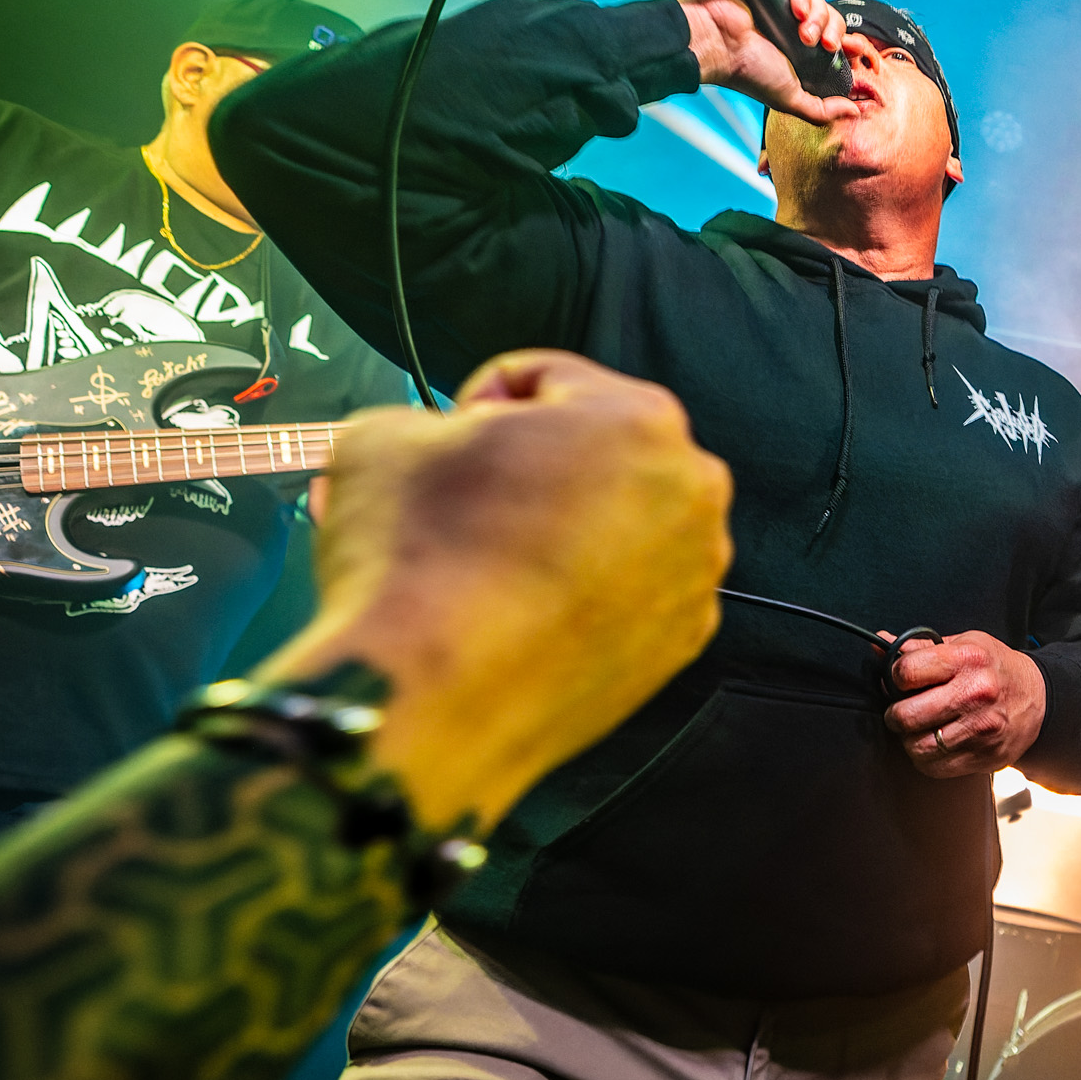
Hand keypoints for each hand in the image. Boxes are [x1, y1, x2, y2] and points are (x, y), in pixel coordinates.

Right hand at [266, 350, 732, 830]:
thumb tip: (433, 446)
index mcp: (639, 419)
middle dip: (529, 465)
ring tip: (483, 560)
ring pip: (615, 524)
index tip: (449, 438)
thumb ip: (431, 420)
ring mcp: (693, 576)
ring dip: (557, 528)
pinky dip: (581, 592)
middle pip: (596, 452)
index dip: (481, 400)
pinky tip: (520, 611)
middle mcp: (691, 494)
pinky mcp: (676, 645)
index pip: (549, 380)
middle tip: (461, 499)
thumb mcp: (386, 434)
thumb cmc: (415, 555)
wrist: (429, 700)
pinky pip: (625, 592)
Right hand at [677, 0, 854, 126]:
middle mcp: (787, 19)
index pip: (832, 33)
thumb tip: (853, 110)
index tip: (854, 48)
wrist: (714, 47)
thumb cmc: (743, 71)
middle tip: (821, 45)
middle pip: (828, 13)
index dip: (846, 38)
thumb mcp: (789, 97)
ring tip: (804, 31)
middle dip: (831, 29)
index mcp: (795, 43)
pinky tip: (796, 9)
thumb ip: (821, 109)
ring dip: (818, 13)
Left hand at [884, 630, 1045, 777]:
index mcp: (968, 660)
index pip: (906, 672)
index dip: (895, 677)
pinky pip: (933, 766)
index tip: (900, 681)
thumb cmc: (996, 669)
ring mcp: (980, 729)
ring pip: (916, 746)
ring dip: (909, 739)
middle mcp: (975, 694)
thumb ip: (921, 647)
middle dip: (895, 714)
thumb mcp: (966, 645)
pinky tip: (934, 743)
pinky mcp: (982, 756)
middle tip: (901, 711)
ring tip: (919, 729)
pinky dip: (925, 758)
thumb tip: (879, 644)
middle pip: (906, 715)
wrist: (1040, 700)